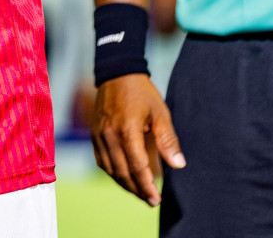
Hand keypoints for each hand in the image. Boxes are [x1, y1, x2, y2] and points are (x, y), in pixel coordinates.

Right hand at [91, 73, 185, 206]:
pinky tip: (123, 177)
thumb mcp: (160, 113)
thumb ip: (168, 140)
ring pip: (109, 169)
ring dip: (124, 184)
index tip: (156, 199)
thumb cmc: (142, 93)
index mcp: (127, 129)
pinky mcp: (94, 133)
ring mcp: (99, 134)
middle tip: (150, 201)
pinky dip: (112, 172)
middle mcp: (109, 134)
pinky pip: (101, 160)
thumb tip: (178, 165)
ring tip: (139, 193)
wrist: (117, 73)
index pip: (137, 166)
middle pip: (122, 171)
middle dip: (137, 190)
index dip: (146, 185)